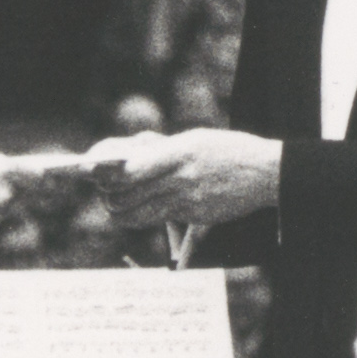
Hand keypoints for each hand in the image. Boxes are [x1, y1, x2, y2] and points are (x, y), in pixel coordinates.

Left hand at [93, 129, 283, 229]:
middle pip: (126, 195)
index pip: (129, 169)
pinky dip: (142, 215)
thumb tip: (127, 156)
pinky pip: (157, 219)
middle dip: (108, 194)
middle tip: (105, 189)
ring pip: (136, 213)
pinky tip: (143, 207)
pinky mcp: (194, 216)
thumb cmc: (229, 150)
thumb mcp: (195, 139)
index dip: (104, 173)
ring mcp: (187, 201)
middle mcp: (181, 179)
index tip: (89, 169)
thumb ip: (162, 148)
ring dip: (120, 209)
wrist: (267, 173)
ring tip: (118, 201)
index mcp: (180, 152)